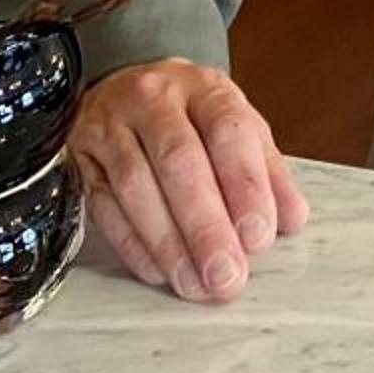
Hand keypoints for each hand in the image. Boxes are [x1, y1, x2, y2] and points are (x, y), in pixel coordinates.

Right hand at [74, 59, 309, 301]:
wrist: (127, 88)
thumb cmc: (191, 117)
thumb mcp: (238, 129)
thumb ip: (268, 172)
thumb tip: (292, 219)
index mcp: (204, 88)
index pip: (227, 131)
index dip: (244, 186)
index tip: (258, 236)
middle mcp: (154, 99)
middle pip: (178, 161)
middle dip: (205, 225)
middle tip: (226, 275)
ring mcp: (111, 124)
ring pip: (135, 186)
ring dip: (168, 243)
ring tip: (194, 284)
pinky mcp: (81, 155)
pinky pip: (103, 204)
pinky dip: (130, 243)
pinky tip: (157, 271)